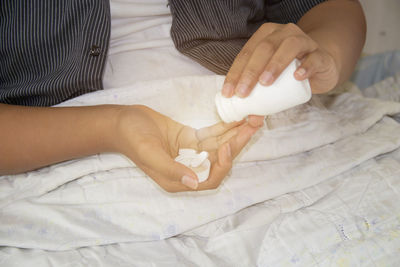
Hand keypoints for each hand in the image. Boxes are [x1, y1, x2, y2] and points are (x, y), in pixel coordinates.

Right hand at [115, 105, 258, 191]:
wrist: (122, 121)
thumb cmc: (132, 138)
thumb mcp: (149, 153)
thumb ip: (172, 169)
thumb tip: (194, 183)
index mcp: (178, 179)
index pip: (209, 179)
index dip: (222, 166)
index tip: (227, 148)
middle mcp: (188, 168)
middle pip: (219, 160)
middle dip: (238, 144)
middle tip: (255, 124)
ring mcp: (191, 152)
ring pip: (219, 146)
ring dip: (236, 133)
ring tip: (253, 118)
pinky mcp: (190, 138)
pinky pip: (212, 134)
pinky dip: (225, 126)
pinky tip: (238, 117)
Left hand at [222, 23, 339, 126]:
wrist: (320, 66)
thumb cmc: (288, 72)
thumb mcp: (271, 80)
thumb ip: (260, 95)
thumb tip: (250, 117)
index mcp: (265, 36)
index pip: (246, 53)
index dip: (235, 73)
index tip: (228, 93)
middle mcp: (283, 33)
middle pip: (264, 48)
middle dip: (250, 71)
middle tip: (243, 93)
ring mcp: (304, 41)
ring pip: (288, 46)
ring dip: (274, 65)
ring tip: (265, 83)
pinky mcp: (321, 54)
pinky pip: (313, 58)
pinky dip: (305, 66)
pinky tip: (297, 76)